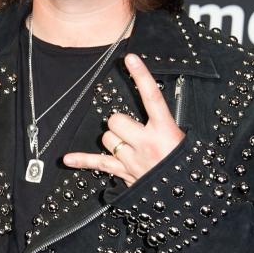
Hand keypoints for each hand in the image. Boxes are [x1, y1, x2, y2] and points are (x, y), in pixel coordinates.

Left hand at [61, 54, 184, 185]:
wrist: (186, 193)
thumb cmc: (184, 163)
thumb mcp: (182, 137)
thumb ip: (163, 122)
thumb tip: (151, 105)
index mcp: (165, 130)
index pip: (151, 97)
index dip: (141, 76)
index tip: (130, 58)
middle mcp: (147, 142)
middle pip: (116, 120)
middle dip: (119, 122)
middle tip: (132, 129)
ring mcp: (133, 159)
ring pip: (107, 139)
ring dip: (113, 139)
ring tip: (128, 146)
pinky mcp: (124, 172)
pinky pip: (98, 164)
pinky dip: (82, 161)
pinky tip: (67, 159)